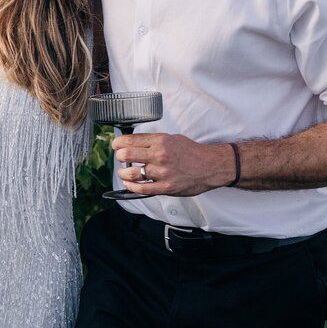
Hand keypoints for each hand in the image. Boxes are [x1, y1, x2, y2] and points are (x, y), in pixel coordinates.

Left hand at [112, 133, 233, 196]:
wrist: (210, 166)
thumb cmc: (192, 152)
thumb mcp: (173, 138)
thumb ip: (154, 141)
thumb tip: (136, 143)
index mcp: (161, 141)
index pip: (131, 140)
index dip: (118, 143)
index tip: (116, 145)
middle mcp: (159, 156)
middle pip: (126, 155)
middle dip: (119, 156)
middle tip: (120, 158)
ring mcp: (162, 173)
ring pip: (131, 173)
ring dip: (122, 174)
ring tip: (123, 173)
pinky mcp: (165, 187)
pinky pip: (141, 189)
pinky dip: (131, 187)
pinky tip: (129, 185)